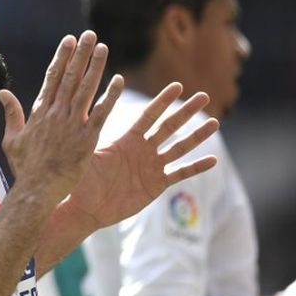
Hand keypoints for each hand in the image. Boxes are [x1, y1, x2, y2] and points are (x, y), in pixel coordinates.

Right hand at [0, 31, 122, 205]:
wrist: (37, 190)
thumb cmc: (24, 168)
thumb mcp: (12, 139)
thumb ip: (12, 113)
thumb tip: (2, 92)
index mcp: (39, 112)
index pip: (52, 78)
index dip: (62, 57)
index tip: (69, 40)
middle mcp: (56, 114)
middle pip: (70, 77)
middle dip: (80, 54)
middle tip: (90, 34)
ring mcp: (71, 125)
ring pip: (85, 89)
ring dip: (95, 67)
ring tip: (103, 47)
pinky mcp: (87, 139)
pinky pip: (101, 113)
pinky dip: (109, 96)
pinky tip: (118, 80)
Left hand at [63, 81, 219, 228]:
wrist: (86, 208)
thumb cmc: (81, 180)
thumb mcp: (88, 155)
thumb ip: (93, 135)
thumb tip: (88, 112)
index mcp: (126, 140)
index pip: (148, 116)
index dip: (162, 102)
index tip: (177, 86)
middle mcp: (142, 150)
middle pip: (168, 127)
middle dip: (185, 112)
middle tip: (203, 96)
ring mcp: (151, 167)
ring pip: (179, 148)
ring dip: (196, 136)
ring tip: (214, 122)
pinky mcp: (156, 185)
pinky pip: (180, 174)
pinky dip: (196, 167)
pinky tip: (213, 160)